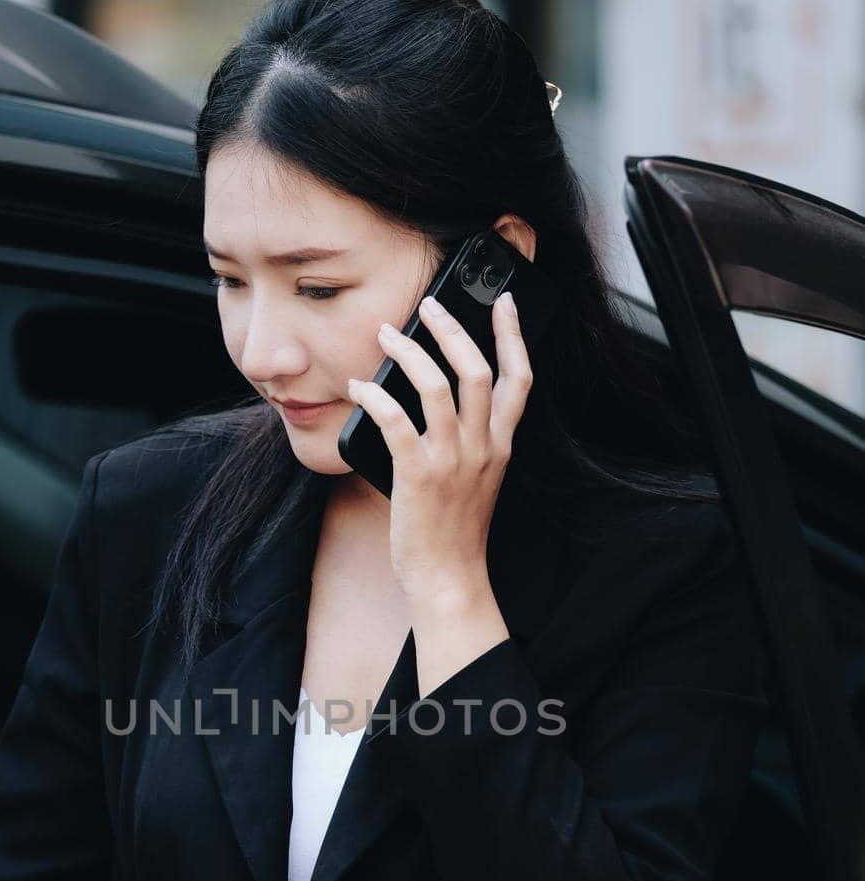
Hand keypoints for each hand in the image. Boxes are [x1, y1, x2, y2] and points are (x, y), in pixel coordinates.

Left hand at [346, 291, 532, 605]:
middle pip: (477, 370)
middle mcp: (482, 448)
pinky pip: (396, 421)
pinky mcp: (419, 476)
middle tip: (429, 304)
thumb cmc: (454, 531)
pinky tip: (360, 387)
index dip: (513, 336)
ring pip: (437, 387)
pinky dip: (375, 397)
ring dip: (409, 352)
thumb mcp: (476, 479)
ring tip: (386, 334)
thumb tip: (435, 398)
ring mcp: (452, 461)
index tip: (503, 302)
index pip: (520, 379)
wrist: (448, 579)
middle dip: (453, 329)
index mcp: (500, 446)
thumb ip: (469, 440)